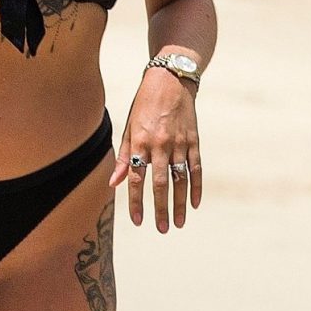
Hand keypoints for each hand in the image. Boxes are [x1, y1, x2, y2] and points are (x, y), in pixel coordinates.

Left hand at [108, 69, 201, 230]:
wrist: (170, 81)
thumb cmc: (143, 106)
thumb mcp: (128, 128)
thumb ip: (123, 157)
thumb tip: (114, 183)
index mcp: (140, 142)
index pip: (137, 179)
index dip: (136, 202)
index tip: (138, 221)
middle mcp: (160, 144)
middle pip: (160, 183)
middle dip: (160, 209)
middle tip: (161, 229)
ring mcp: (179, 143)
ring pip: (180, 179)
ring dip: (179, 203)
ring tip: (178, 223)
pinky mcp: (194, 140)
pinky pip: (196, 168)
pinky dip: (197, 187)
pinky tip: (194, 204)